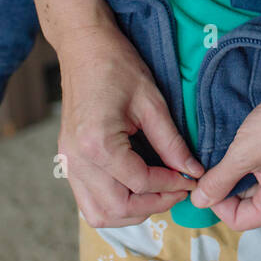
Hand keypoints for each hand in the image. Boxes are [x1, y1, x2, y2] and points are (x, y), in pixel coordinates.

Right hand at [56, 20, 201, 226]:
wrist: (84, 47)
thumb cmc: (117, 66)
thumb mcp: (152, 102)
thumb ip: (172, 142)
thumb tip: (192, 171)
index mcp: (98, 143)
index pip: (140, 183)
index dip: (171, 186)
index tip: (191, 180)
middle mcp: (77, 159)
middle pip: (117, 208)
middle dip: (153, 205)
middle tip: (178, 191)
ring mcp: (68, 162)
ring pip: (98, 213)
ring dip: (130, 212)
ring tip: (158, 195)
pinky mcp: (67, 160)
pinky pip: (87, 199)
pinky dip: (112, 204)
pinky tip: (136, 190)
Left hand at [190, 50, 260, 230]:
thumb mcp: (243, 154)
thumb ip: (218, 181)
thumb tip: (198, 202)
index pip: (239, 220)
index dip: (216, 203)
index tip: (206, 178)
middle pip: (250, 204)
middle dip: (229, 185)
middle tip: (215, 161)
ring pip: (260, 185)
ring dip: (242, 171)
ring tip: (233, 148)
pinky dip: (256, 161)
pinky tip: (250, 141)